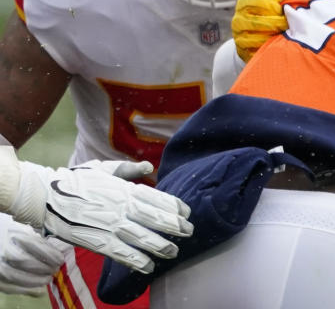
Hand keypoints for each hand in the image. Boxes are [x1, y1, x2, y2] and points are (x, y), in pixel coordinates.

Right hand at [0, 213, 65, 295]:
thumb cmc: (12, 234)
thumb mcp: (24, 230)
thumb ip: (37, 239)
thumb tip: (55, 253)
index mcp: (14, 235)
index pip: (34, 244)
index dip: (49, 253)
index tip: (61, 259)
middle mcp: (4, 249)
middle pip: (25, 261)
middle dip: (43, 267)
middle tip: (55, 270)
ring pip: (15, 275)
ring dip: (35, 280)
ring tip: (48, 279)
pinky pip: (8, 287)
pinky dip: (25, 289)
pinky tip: (38, 289)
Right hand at [9, 158, 192, 273]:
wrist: (45, 196)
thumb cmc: (76, 181)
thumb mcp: (105, 169)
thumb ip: (128, 169)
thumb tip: (149, 167)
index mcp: (125, 189)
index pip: (158, 199)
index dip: (175, 207)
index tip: (187, 213)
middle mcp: (122, 207)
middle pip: (155, 218)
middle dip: (175, 226)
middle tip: (190, 232)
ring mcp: (110, 224)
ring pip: (142, 237)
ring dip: (161, 246)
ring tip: (174, 252)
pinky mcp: (97, 241)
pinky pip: (121, 253)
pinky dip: (137, 261)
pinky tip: (148, 267)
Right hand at [232, 0, 290, 61]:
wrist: (257, 30)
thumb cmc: (270, 9)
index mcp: (244, 2)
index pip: (256, 2)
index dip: (272, 6)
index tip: (283, 10)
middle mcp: (238, 18)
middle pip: (256, 22)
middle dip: (275, 23)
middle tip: (288, 24)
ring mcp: (239, 35)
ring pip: (255, 38)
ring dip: (272, 37)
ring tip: (284, 34)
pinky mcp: (242, 50)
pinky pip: (254, 51)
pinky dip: (266, 48)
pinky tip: (276, 45)